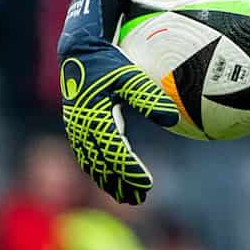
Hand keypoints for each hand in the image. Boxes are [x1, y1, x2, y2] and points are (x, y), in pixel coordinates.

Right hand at [57, 0, 179, 204]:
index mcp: (94, 118)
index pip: (115, 152)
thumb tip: (172, 119)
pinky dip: (100, 169)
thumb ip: (149, 97)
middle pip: (101, 164)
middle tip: (139, 199)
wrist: (78, 50)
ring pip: (92, 163)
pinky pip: (88, 155)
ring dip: (109, 181)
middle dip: (119, 183)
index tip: (146, 185)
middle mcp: (82, 128)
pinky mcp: (77, 126)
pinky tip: (113, 176)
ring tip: (127, 196)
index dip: (129, 171)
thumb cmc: (108, 60)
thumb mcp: (129, 75)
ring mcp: (77, 129)